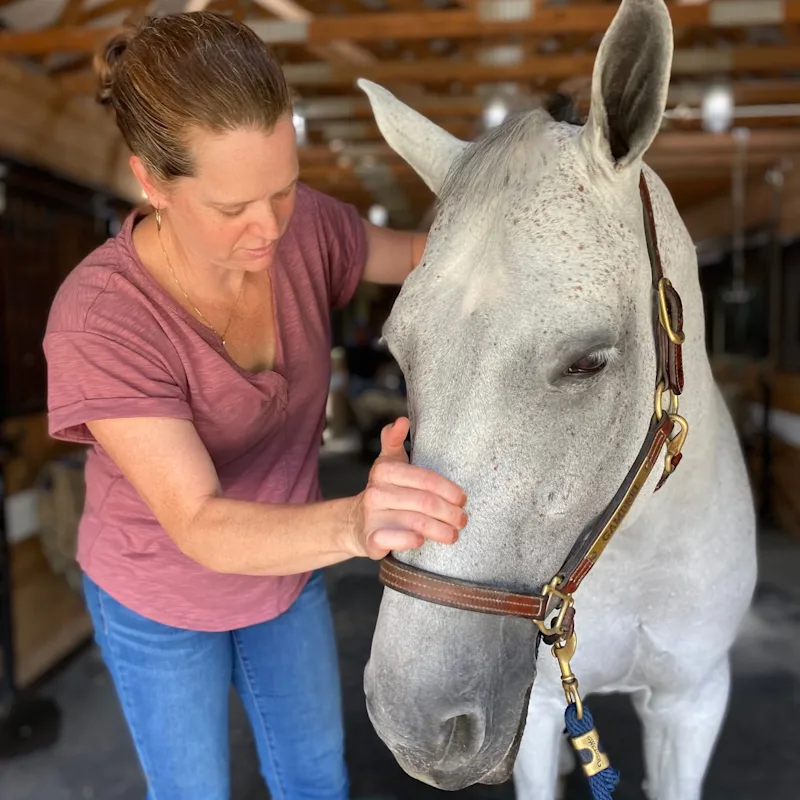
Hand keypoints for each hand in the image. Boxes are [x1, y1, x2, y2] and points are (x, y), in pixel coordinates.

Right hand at [346, 417, 467, 559]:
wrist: (355, 522)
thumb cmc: (384, 491)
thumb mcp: (388, 463)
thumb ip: (393, 440)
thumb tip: (401, 420)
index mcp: (385, 470)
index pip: (425, 478)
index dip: (448, 490)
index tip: (462, 499)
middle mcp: (376, 492)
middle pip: (424, 502)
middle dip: (449, 512)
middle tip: (462, 519)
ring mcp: (372, 516)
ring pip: (415, 522)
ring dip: (440, 530)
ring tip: (453, 534)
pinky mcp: (370, 539)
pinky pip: (393, 540)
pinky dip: (410, 540)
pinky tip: (421, 541)